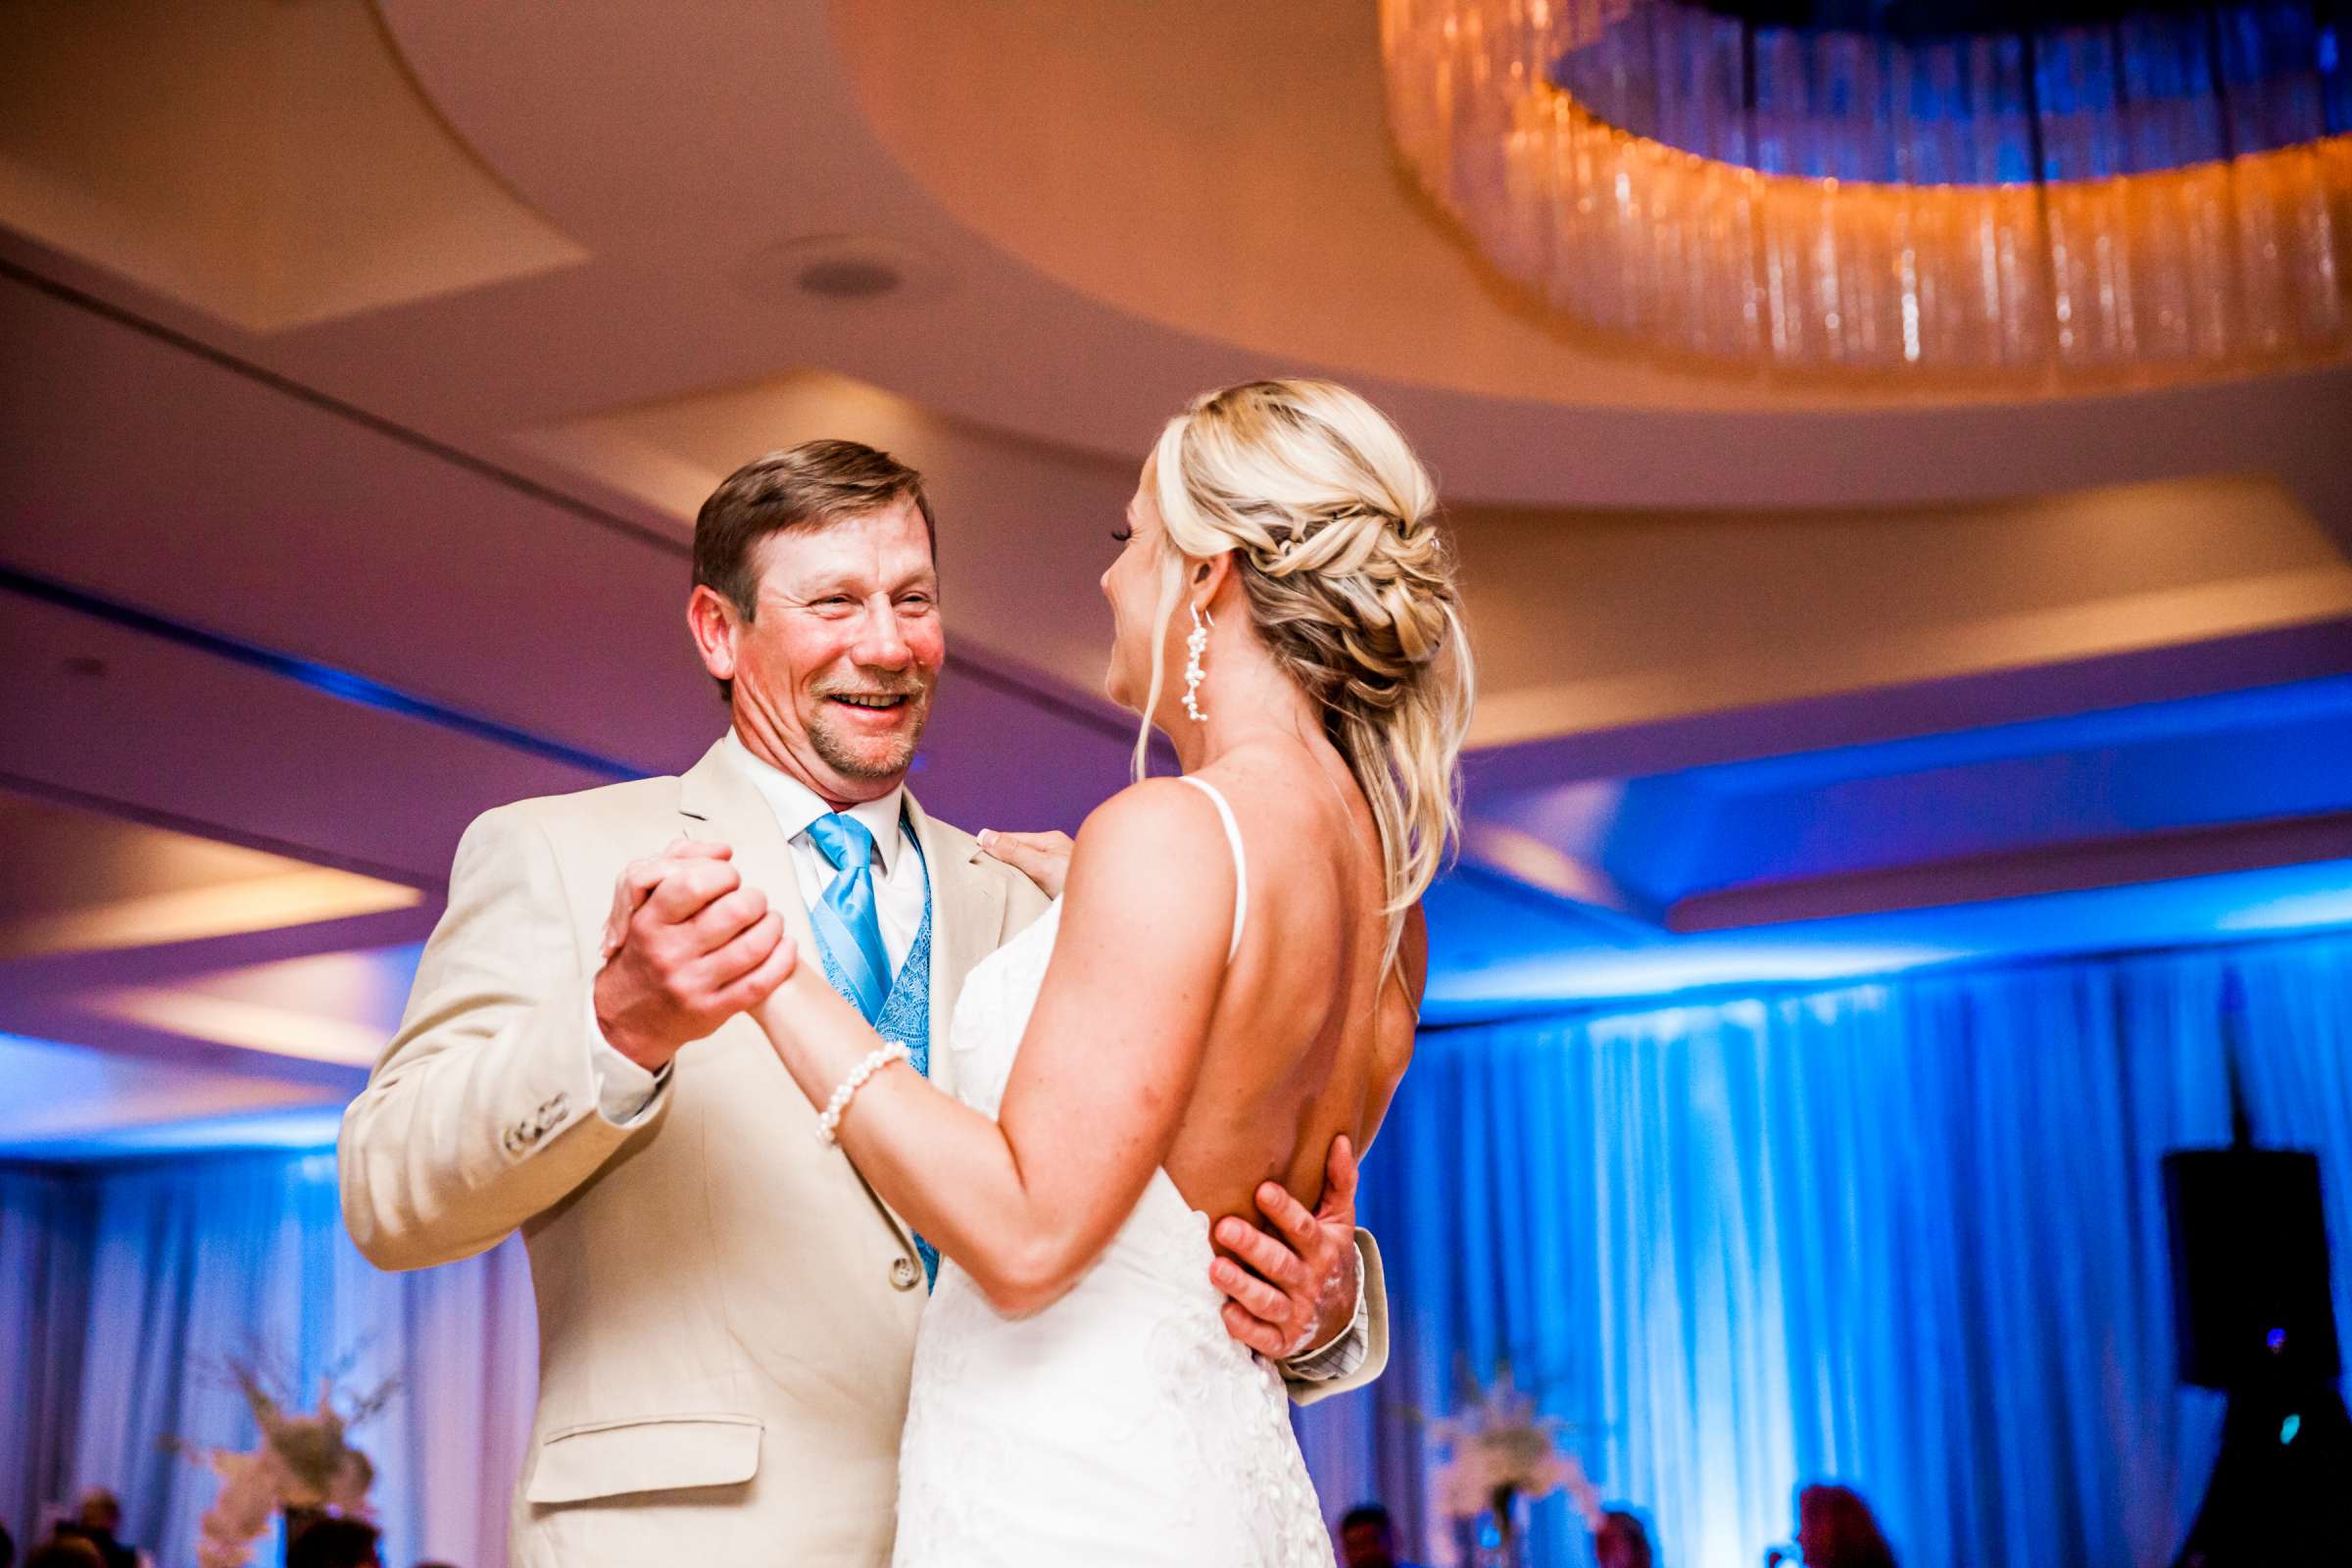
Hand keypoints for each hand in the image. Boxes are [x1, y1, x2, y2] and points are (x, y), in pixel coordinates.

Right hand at [594, 840, 795, 1071]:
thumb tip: (724, 852)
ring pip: (753, 946)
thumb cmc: (643, 951)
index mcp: (650, 921)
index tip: (729, 879)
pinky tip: (784, 947)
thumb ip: (675, 868)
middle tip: (754, 901)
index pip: (695, 883)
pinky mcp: (712, 1010)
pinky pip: (759, 983)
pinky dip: (782, 960)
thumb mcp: (640, 907)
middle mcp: (669, 952)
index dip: (723, 874)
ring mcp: (691, 984)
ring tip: (772, 921)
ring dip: (774, 926)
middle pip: (734, 911)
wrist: (627, 1015)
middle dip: (755, 899)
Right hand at [978, 828, 1072, 898]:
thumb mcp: (1042, 866)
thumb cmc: (1078, 883)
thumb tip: (984, 836)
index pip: (1012, 839)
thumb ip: (1014, 852)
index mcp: (1050, 842)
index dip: (991, 847)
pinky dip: (1020, 891)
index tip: (969, 856)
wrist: (1103, 912)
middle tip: (974, 875)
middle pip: (1018, 855)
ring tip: (989, 888)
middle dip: (999, 863)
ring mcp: (1056, 872)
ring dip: (1010, 879)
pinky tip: (1012, 899)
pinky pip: (1031, 887)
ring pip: (1024, 872)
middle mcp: (1054, 855)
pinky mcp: (1057, 891)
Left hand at [1209, 1134, 1361, 1359]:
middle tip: (1224, 1227)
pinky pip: (1263, 1338)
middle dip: (1253, 1247)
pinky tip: (1224, 1312)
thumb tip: (1339, 1138)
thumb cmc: (1329, 1255)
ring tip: (1215, 1268)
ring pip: (1268, 1301)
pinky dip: (1245, 1328)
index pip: (1303, 1228)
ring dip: (1242, 1286)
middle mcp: (1310, 1281)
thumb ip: (1339, 1181)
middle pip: (1280, 1264)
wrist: (1341, 1318)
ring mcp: (1297, 1313)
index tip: (1262, 1190)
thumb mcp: (1340, 1220)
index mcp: (1323, 1248)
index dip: (1284, 1211)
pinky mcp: (1282, 1340)